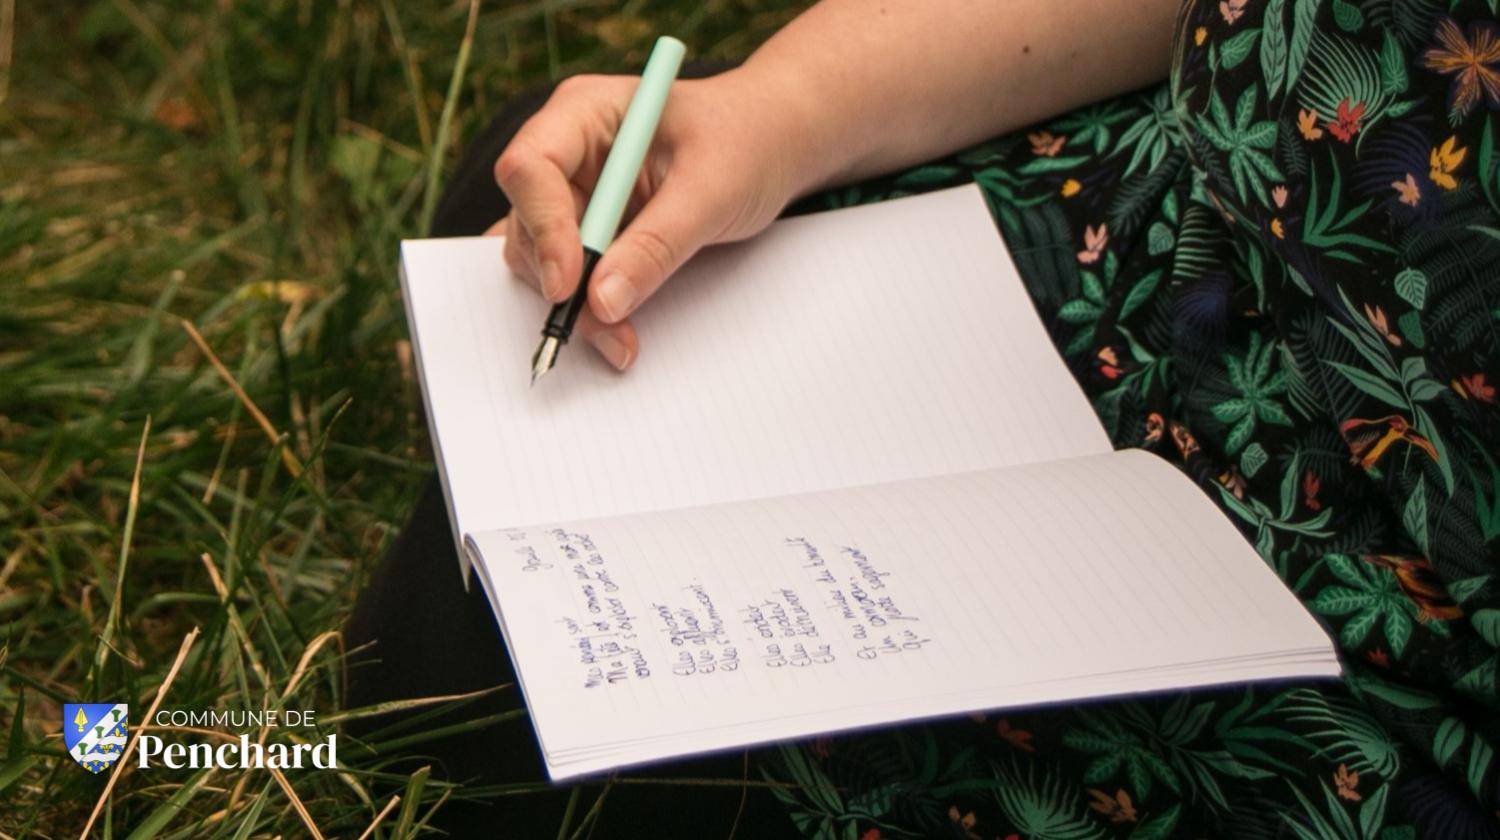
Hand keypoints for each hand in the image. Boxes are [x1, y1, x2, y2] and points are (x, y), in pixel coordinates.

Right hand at [490, 68, 813, 369]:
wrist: (772, 146)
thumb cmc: (746, 142)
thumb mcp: (713, 189)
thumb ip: (657, 244)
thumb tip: (601, 302)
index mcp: (584, 113)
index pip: (530, 167)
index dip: (542, 227)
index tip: (568, 283)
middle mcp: (567, 154)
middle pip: (527, 222)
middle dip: (558, 279)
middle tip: (605, 326)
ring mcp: (575, 196)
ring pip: (541, 259)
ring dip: (575, 305)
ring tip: (622, 340)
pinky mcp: (591, 234)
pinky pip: (571, 277)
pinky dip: (589, 309)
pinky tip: (618, 332)